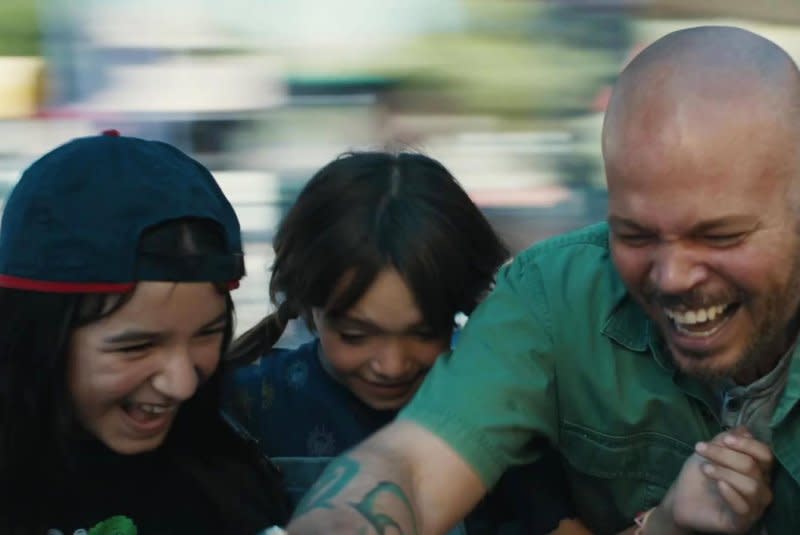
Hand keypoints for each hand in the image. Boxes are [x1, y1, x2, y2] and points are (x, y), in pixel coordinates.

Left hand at [648, 426, 772, 534]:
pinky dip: (731, 494)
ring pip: (751, 487)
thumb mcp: (709, 452)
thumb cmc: (699, 474)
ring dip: (725, 473)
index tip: (725, 439)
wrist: (681, 499)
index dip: (748, 445)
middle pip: (754, 467)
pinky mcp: (742, 522)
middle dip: (725, 455)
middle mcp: (761, 488)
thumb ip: (725, 440)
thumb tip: (744, 430)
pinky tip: (719, 485)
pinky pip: (744, 508)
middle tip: (701, 449)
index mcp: (758, 470)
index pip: (765, 455)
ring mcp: (754, 507)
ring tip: (705, 468)